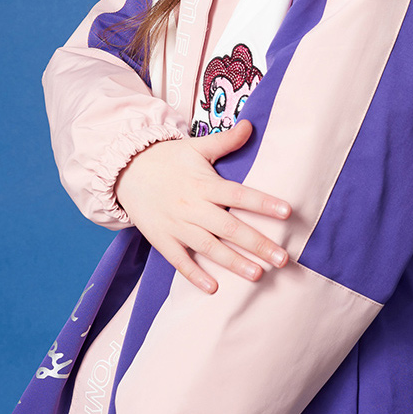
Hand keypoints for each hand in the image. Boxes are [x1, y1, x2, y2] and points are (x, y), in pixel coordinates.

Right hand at [115, 118, 290, 294]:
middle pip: (229, 228)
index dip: (263, 203)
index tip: (287, 213)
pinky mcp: (162, 239)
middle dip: (257, 244)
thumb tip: (251, 125)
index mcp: (204, 184)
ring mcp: (176, 225)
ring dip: (233, 262)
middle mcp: (192, 206)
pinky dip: (194, 275)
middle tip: (282, 259)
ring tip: (258, 275)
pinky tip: (213, 288)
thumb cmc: (166, 158)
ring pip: (208, 247)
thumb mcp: (195, 146)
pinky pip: (179, 260)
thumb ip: (225, 140)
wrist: (125, 170)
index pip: (239, 195)